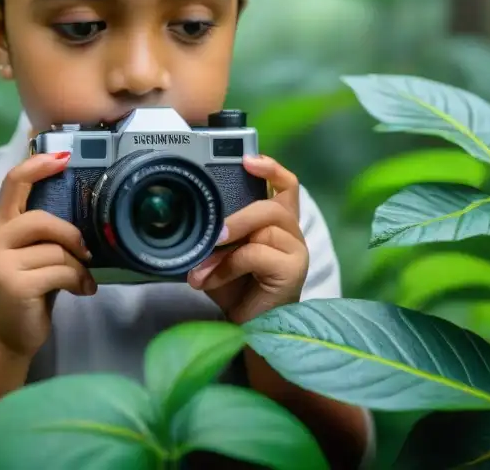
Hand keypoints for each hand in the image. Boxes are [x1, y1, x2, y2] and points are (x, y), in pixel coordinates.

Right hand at [0, 152, 95, 359]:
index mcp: (1, 226)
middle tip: (87, 253)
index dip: (37, 165)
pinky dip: (78, 281)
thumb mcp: (34, 254)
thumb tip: (86, 210)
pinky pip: (60, 272)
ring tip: (82, 280)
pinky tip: (82, 291)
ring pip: (56, 250)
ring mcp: (1, 263)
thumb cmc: (28, 289)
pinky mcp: (14, 285)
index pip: (13, 183)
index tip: (64, 156)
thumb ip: (46, 233)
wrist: (5, 334)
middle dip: (72, 236)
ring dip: (78, 267)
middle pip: (42, 218)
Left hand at [187, 155, 308, 325]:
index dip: (271, 168)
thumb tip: (193, 219)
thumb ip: (218, 234)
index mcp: (277, 224)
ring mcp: (297, 250)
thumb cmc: (235, 289)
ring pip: (263, 227)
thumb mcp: (221, 254)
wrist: (248, 329)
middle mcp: (291, 233)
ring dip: (226, 246)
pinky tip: (213, 280)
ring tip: (203, 265)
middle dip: (236, 218)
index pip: (286, 186)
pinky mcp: (294, 269)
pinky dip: (229, 266)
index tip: (247, 160)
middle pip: (270, 206)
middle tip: (212, 235)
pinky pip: (256, 253)